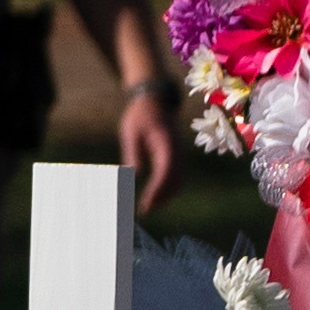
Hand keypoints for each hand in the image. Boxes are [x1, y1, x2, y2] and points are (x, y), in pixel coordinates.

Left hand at [116, 76, 181, 212]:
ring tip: (148, 206)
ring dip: (166, 195)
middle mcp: (177, 150)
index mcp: (166, 142)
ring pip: (178, 180)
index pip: (165, 172)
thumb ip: (133, 153)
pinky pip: (176, 175)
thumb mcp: (130, 132)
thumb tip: (135, 175)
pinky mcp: (175, 155)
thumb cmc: (139, 115)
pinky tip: (155, 196)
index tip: (145, 203)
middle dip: (162, 197)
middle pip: (175, 179)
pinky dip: (168, 188)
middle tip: (145, 210)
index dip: (157, 190)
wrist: (155, 100)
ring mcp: (178, 153)